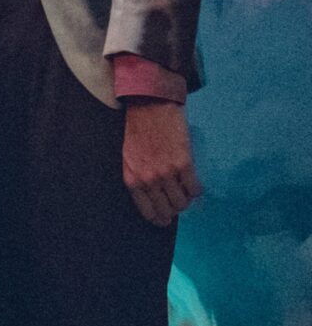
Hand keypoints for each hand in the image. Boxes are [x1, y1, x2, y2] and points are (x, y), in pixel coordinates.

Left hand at [122, 99, 201, 225]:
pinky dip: (196, 190)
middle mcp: (148, 179)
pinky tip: (192, 183)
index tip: (164, 220)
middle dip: (173, 212)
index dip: (158, 219)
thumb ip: (139, 177)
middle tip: (177, 207)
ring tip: (184, 192)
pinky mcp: (184, 163)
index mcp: (132, 178)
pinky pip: (195, 189)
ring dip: (185, 200)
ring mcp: (166, 173)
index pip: (147, 211)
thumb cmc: (136, 129)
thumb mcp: (128, 157)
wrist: (148, 104)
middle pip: (167, 210)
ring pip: (182, 203)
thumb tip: (153, 196)